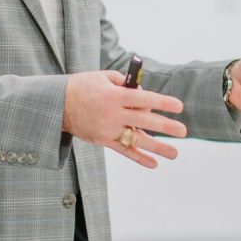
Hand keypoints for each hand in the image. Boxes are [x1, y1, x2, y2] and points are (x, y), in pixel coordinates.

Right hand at [62, 70, 187, 167]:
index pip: (143, 99)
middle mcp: (112, 113)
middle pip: (143, 120)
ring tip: (174, 153)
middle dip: (165, 126)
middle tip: (183, 131)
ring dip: (157, 147)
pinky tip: (154, 163)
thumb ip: (125, 83)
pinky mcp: (103, 140)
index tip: (179, 106)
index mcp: (114, 95)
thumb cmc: (83, 86)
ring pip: (136, 140)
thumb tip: (145, 94)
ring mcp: (108, 129)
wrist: (57, 104)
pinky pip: (123, 151)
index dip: (162, 102)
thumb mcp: (103, 77)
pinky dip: (139, 158)